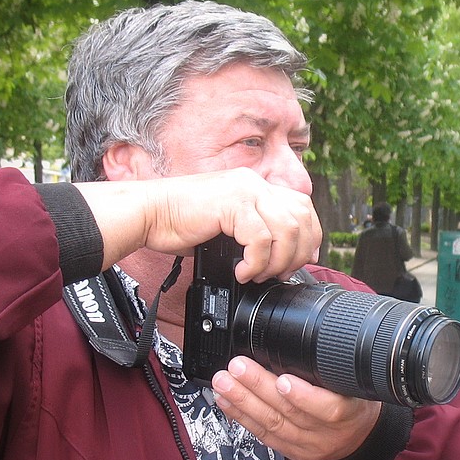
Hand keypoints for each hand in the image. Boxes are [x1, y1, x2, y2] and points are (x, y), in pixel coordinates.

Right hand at [76, 167, 321, 282]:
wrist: (148, 215)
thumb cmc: (180, 224)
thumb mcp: (226, 228)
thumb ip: (252, 234)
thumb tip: (279, 258)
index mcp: (255, 186)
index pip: (302, 206)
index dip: (310, 236)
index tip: (302, 261)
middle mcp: (253, 183)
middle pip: (302, 217)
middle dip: (297, 254)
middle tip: (277, 274)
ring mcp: (244, 191)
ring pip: (287, 229)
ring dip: (277, 261)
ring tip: (259, 275)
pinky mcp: (231, 204)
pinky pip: (261, 239)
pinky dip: (256, 263)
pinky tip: (241, 272)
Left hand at [211, 356, 381, 459]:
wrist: (362, 438)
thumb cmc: (357, 403)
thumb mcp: (357, 382)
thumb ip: (334, 366)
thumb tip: (304, 330)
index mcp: (349, 413)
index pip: (328, 408)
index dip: (303, 396)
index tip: (283, 379)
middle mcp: (326, 433)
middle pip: (288, 413)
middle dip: (258, 388)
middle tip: (236, 367)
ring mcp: (307, 445)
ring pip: (271, 424)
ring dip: (243, 401)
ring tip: (224, 382)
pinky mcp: (291, 452)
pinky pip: (263, 435)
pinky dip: (241, 417)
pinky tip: (226, 401)